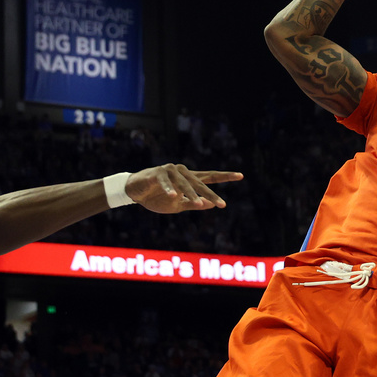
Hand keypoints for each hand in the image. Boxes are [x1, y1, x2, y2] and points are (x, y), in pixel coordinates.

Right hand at [125, 164, 242, 213]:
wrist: (135, 192)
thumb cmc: (157, 197)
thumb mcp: (177, 205)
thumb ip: (193, 204)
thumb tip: (211, 205)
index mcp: (189, 179)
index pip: (210, 177)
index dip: (225, 176)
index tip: (241, 176)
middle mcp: (182, 172)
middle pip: (200, 183)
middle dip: (211, 194)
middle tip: (222, 204)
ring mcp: (170, 171)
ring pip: (184, 184)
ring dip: (191, 195)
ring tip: (199, 204)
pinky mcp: (156, 173)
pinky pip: (165, 182)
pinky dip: (169, 189)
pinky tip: (174, 195)